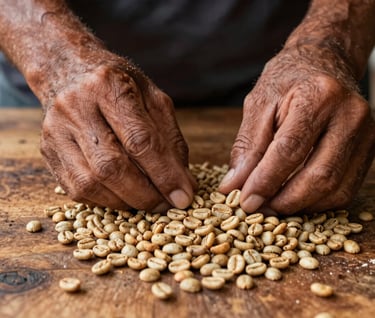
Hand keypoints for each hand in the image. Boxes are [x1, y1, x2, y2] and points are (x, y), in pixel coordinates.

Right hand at [40, 57, 194, 210]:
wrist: (70, 72)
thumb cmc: (119, 86)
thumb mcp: (153, 100)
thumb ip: (171, 140)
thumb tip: (185, 185)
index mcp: (109, 86)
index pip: (140, 140)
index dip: (164, 175)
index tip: (184, 197)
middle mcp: (76, 107)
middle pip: (112, 167)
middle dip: (145, 195)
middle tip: (167, 205)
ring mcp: (56, 131)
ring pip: (91, 183)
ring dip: (126, 201)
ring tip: (148, 200)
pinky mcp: (48, 150)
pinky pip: (77, 189)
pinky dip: (106, 200)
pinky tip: (123, 195)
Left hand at [219, 46, 374, 214]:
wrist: (324, 63)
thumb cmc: (288, 81)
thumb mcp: (259, 104)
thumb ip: (247, 146)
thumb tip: (233, 186)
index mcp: (319, 96)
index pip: (290, 150)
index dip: (265, 181)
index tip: (245, 201)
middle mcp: (350, 116)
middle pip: (319, 176)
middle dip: (284, 201)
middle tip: (258, 210)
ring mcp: (366, 135)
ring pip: (335, 189)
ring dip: (300, 207)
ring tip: (272, 207)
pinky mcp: (369, 150)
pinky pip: (345, 190)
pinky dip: (317, 203)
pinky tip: (294, 200)